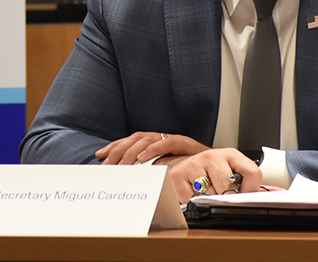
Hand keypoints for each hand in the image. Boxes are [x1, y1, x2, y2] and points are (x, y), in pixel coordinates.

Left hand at [94, 131, 209, 165]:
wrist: (216, 166)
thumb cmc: (191, 169)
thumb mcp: (166, 169)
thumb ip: (150, 171)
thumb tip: (128, 179)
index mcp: (156, 142)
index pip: (131, 140)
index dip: (115, 146)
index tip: (100, 156)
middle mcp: (162, 138)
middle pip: (136, 139)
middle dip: (119, 150)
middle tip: (108, 164)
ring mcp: (174, 139)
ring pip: (148, 139)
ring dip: (133, 151)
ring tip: (123, 163)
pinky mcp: (186, 143)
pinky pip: (168, 142)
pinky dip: (154, 149)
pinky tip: (143, 157)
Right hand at [167, 148, 262, 201]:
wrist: (180, 164)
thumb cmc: (211, 172)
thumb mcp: (234, 173)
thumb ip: (254, 184)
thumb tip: (280, 194)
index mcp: (232, 155)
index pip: (253, 173)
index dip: (251, 190)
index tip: (244, 195)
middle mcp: (213, 156)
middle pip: (230, 189)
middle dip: (226, 198)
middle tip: (220, 195)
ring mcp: (195, 164)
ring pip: (211, 195)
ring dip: (209, 201)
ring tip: (206, 193)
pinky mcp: (178, 176)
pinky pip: (192, 199)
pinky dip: (193, 202)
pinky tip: (192, 193)